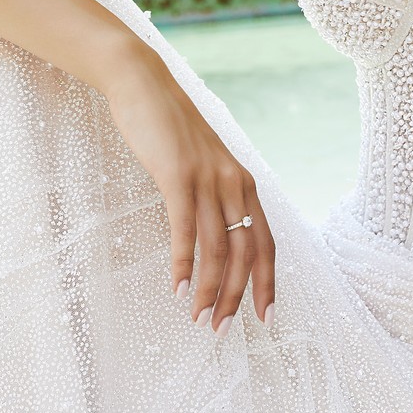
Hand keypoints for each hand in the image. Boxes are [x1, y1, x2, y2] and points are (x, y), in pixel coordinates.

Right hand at [103, 44, 276, 332]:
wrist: (144, 84)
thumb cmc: (170, 129)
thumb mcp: (202, 164)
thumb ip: (213, 195)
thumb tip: (215, 236)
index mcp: (243, 182)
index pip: (266, 242)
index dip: (268, 282)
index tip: (265, 316)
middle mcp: (233, 182)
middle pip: (246, 252)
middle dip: (237, 295)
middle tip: (221, 328)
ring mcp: (207, 178)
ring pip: (217, 247)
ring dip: (208, 288)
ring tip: (198, 318)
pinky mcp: (177, 175)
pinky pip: (185, 227)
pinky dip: (182, 262)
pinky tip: (176, 286)